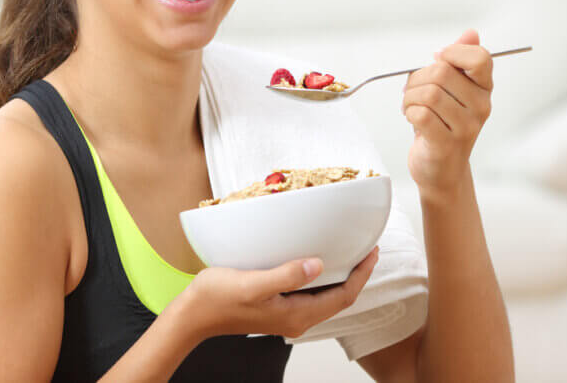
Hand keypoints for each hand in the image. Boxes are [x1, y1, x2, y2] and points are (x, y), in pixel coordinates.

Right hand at [178, 247, 378, 340]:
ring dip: (340, 276)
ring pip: (325, 296)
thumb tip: (317, 265)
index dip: (361, 275)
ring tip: (348, 252)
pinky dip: (321, 277)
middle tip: (366, 248)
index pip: (343, 297)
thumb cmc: (218, 299)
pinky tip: (317, 261)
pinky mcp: (277, 307)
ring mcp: (287, 314)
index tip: (372, 252)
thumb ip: (287, 275)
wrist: (194, 315)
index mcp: (296, 315)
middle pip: (339, 298)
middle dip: (356, 275)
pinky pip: (310, 293)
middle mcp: (296, 318)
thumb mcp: (253, 284)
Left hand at [402, 29, 492, 201]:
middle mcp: (481, 106)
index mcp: (484, 89)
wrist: (441, 170)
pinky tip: (412, 119)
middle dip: (417, 79)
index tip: (438, 61)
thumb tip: (470, 33)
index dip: (453, 53)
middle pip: (442, 72)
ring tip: (411, 107)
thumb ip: (459, 60)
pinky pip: (420, 114)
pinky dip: (409, 113)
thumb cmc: (442, 125)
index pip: (480, 58)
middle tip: (414, 92)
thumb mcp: (452, 90)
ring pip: (428, 93)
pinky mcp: (447, 143)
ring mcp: (466, 126)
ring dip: (410, 98)